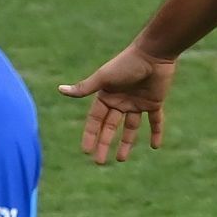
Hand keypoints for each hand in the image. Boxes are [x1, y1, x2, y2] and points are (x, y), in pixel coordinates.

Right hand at [59, 41, 177, 164]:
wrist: (153, 54)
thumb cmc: (126, 64)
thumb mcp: (104, 78)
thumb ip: (84, 87)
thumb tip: (60, 90)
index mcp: (107, 95)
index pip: (96, 120)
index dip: (91, 135)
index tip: (86, 151)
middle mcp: (120, 101)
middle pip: (110, 127)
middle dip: (105, 143)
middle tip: (100, 162)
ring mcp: (137, 103)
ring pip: (131, 127)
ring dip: (126, 143)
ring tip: (121, 159)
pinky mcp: (154, 102)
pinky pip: (155, 121)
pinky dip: (156, 132)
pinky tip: (155, 146)